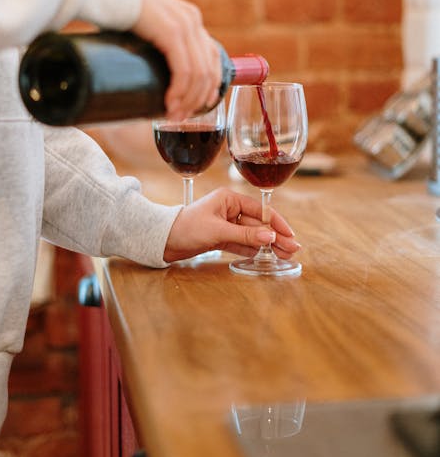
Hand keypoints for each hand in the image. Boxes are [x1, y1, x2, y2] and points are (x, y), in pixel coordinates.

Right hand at [132, 0, 220, 119]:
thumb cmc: (116, 10)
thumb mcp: (145, 26)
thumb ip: (152, 43)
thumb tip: (142, 71)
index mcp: (190, 18)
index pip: (212, 57)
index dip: (210, 86)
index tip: (198, 106)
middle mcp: (193, 20)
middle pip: (208, 69)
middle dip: (197, 99)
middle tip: (179, 118)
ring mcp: (184, 25)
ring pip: (198, 74)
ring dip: (187, 100)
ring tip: (173, 116)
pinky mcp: (171, 31)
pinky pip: (184, 69)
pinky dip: (180, 91)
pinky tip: (170, 103)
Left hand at [163, 187, 300, 262]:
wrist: (163, 240)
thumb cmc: (187, 228)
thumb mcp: (218, 230)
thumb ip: (245, 234)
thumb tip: (270, 236)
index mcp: (230, 199)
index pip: (260, 210)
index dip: (277, 223)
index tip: (290, 235)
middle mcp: (230, 210)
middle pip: (259, 224)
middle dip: (276, 237)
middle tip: (293, 251)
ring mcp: (227, 224)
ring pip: (253, 235)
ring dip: (268, 245)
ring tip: (285, 256)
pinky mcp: (222, 238)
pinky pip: (243, 243)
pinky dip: (254, 250)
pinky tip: (267, 256)